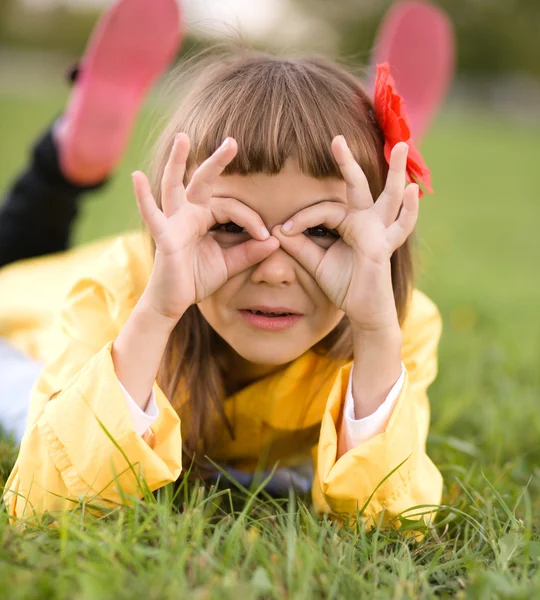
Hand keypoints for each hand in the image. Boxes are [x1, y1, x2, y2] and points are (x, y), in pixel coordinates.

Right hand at [132, 134, 278, 319]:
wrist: (173, 302)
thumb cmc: (197, 279)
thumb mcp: (229, 264)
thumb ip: (250, 252)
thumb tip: (276, 241)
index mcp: (204, 218)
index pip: (231, 207)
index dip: (251, 219)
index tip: (266, 236)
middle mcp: (187, 214)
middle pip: (203, 182)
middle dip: (217, 162)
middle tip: (232, 141)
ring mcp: (173, 222)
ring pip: (174, 186)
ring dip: (177, 161)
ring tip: (182, 138)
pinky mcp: (164, 236)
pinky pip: (153, 215)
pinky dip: (144, 197)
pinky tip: (137, 177)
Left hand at [273, 137, 418, 332]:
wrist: (362, 311)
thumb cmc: (344, 285)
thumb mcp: (315, 262)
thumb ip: (299, 245)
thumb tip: (275, 230)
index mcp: (350, 221)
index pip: (324, 210)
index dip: (301, 219)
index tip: (281, 231)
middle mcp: (367, 220)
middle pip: (357, 186)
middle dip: (347, 162)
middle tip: (336, 138)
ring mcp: (380, 231)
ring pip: (388, 196)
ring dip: (395, 171)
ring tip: (401, 145)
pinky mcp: (384, 246)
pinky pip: (400, 226)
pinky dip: (409, 211)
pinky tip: (414, 191)